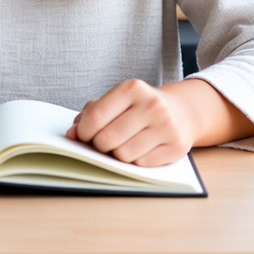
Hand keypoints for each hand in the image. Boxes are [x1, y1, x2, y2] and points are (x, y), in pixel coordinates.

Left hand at [65, 79, 192, 167]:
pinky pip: (142, 165)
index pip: (96, 117)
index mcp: (132, 88)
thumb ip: (91, 112)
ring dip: (118, 154)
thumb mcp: (117, 100)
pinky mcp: (176, 147)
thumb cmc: (140, 106)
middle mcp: (151, 105)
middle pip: (107, 139)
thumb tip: (71, 134)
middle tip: (103, 141)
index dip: (83, 131)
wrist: (181, 110)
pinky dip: (136, 161)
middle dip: (99, 145)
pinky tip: (141, 148)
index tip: (82, 134)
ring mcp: (166, 126)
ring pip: (123, 155)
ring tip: (124, 143)